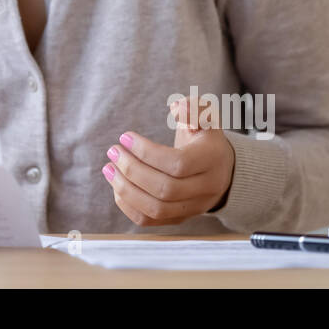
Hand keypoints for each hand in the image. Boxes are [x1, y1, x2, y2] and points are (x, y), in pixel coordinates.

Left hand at [102, 96, 234, 226]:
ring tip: (108, 168)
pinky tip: (116, 185)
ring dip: (125, 189)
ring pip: (156, 209)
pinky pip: (151, 220)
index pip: (178, 164)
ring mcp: (194, 207)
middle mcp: (207, 188)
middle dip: (132, 170)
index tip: (124, 137)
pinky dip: (128, 205)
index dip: (147, 152)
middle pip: (165, 189)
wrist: (220, 166)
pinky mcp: (180, 218)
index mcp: (212, 160)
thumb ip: (194, 108)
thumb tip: (179, 108)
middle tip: (113, 151)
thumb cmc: (204, 136)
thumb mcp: (205, 115)